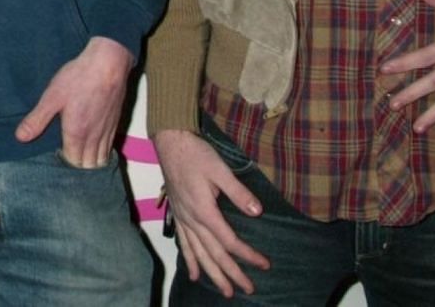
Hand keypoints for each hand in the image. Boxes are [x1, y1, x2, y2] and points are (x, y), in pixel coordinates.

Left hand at [14, 36, 133, 166]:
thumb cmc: (78, 78)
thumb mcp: (52, 97)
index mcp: (77, 133)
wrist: (108, 63)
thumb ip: (37, 120)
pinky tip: (95, 147)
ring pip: (101, 159)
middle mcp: (94, 137)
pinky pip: (109, 147)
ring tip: (80, 158)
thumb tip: (20, 138)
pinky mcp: (115, 123)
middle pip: (88, 165)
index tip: (56, 157)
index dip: (64, 163)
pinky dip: (102, 153)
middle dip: (78, 167)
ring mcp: (107, 131)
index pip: (72, 162)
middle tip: (66, 160)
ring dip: (91, 162)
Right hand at [154, 129, 267, 297]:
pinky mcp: (177, 215)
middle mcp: (191, 220)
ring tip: (224, 290)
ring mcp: (182, 219)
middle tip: (247, 289)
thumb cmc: (196, 154)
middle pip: (213, 254)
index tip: (263, 264)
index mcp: (204, 211)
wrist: (170, 143)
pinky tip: (194, 274)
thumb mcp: (220, 170)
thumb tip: (257, 212)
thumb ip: (238, 192)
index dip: (247, 255)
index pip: (229, 241)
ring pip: (197, 253)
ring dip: (211, 273)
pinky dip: (189, 260)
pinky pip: (183, 243)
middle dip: (230, 273)